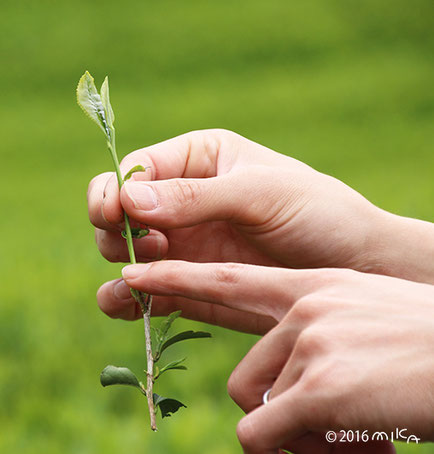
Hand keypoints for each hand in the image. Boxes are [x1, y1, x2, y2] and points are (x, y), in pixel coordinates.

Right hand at [88, 129, 433, 331]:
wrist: (354, 270)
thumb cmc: (317, 214)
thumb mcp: (260, 194)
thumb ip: (195, 197)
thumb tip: (128, 199)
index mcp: (195, 160)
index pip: (134, 169)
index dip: (114, 190)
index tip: (116, 213)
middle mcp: (178, 201)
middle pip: (115, 209)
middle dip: (115, 227)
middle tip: (152, 245)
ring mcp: (178, 245)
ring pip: (117, 250)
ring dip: (118, 259)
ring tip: (145, 270)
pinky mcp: (183, 285)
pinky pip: (137, 291)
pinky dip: (122, 298)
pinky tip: (128, 302)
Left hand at [121, 260, 433, 452]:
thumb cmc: (429, 347)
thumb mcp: (365, 319)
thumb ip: (313, 337)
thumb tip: (276, 392)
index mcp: (313, 288)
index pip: (226, 281)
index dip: (175, 279)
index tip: (132, 277)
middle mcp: (305, 310)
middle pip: (246, 377)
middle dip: (276, 411)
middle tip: (329, 426)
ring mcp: (310, 346)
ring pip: (257, 408)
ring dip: (295, 434)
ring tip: (350, 430)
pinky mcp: (319, 389)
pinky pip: (265, 434)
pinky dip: (293, 450)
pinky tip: (349, 441)